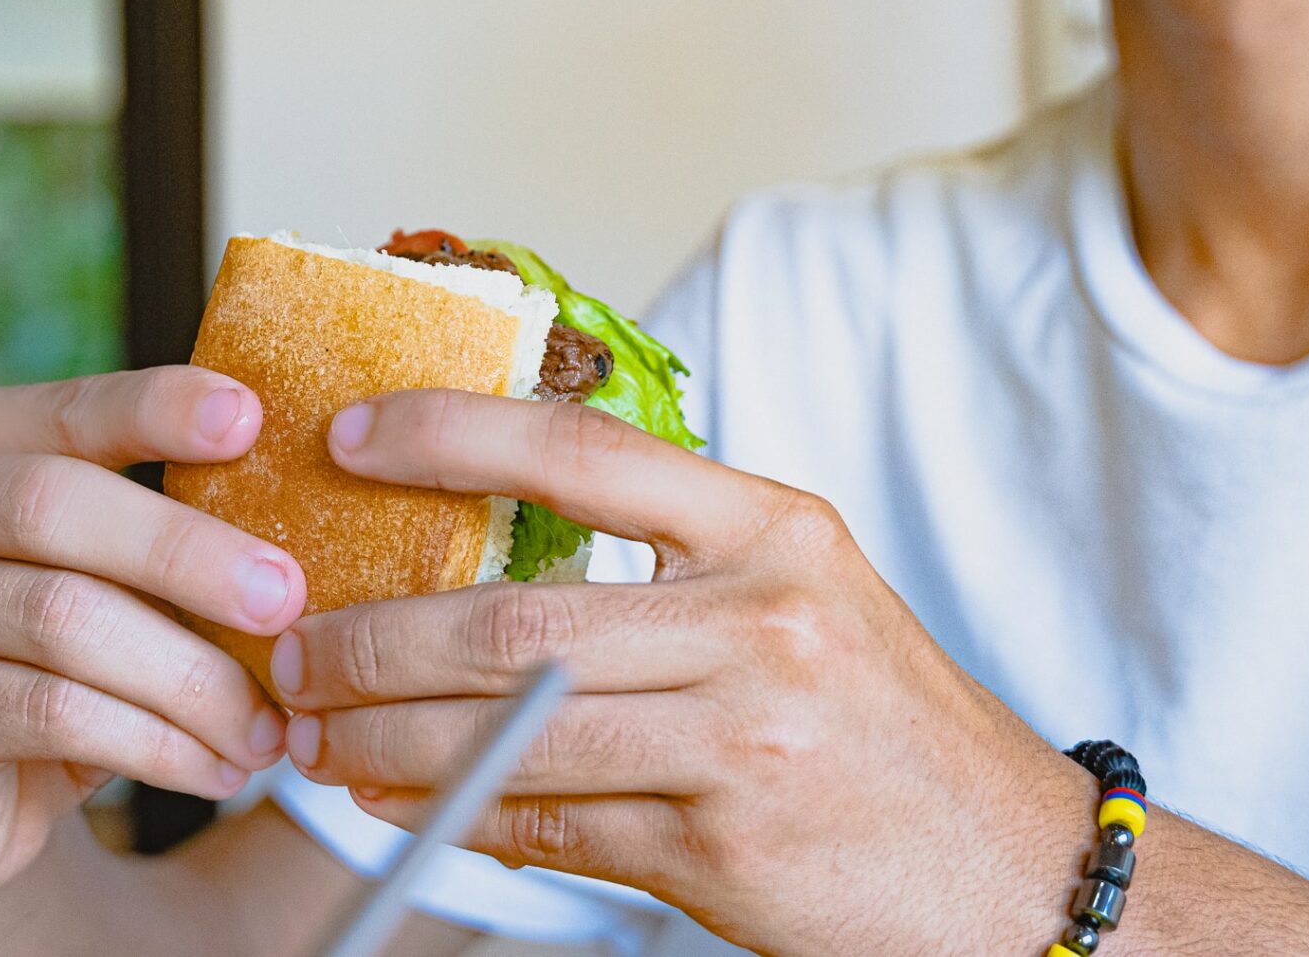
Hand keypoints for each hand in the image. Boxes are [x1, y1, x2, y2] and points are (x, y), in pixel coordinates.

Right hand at [0, 370, 305, 917]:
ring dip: (189, 676)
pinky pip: (56, 713)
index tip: (251, 417)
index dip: (158, 408)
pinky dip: (156, 743)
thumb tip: (305, 530)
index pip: (71, 409)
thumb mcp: (96, 568)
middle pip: (56, 506)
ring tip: (268, 725)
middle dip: (184, 551)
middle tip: (287, 599)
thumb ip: (161, 530)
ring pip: (66, 620)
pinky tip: (218, 767)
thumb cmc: (44, 644)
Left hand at [272, 391, 1095, 955]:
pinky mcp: (722, 848)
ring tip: (313, 733)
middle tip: (291, 646)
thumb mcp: (802, 599)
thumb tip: (484, 565)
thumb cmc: (887, 726)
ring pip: (509, 728)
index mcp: (772, 528)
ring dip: (385, 739)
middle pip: (512, 614)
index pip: (580, 451)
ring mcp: (743, 738)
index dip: (449, 435)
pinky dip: (452, 812)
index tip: (348, 437)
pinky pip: (549, 822)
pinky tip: (395, 801)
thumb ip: (667, 568)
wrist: (1017, 874)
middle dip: (372, 636)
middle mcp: (761, 619)